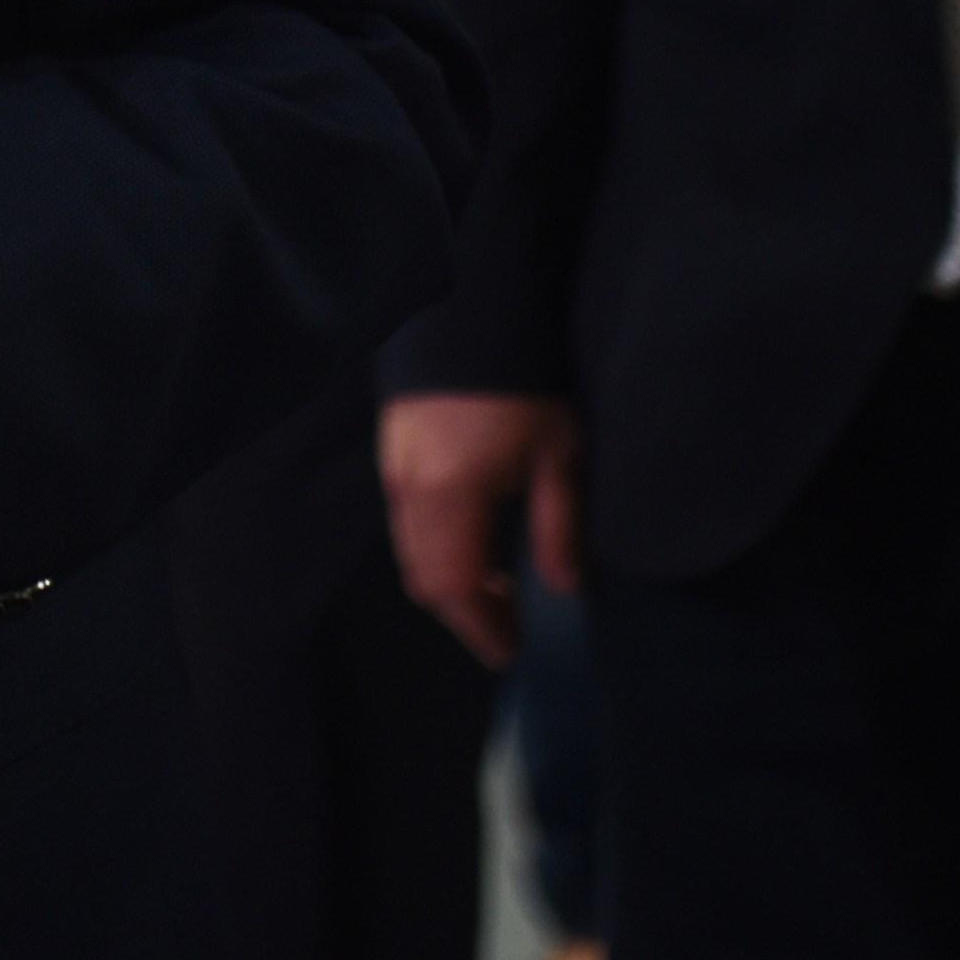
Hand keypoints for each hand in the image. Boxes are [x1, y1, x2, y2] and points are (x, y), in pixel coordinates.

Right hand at [379, 391, 582, 670]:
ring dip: (450, 579)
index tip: (512, 653)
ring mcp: (395, 468)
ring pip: (412, 550)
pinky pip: (407, 520)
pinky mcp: (393, 449)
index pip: (456, 588)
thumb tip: (566, 588)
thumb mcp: (559, 455)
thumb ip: (559, 526)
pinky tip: (475, 537)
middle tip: (508, 625)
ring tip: (498, 584)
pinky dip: (437, 546)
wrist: (471, 307)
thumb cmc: (524, 384)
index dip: (483, 628)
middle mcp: (411, 491)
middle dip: (464, 611)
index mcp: (452, 497)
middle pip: (425, 577)